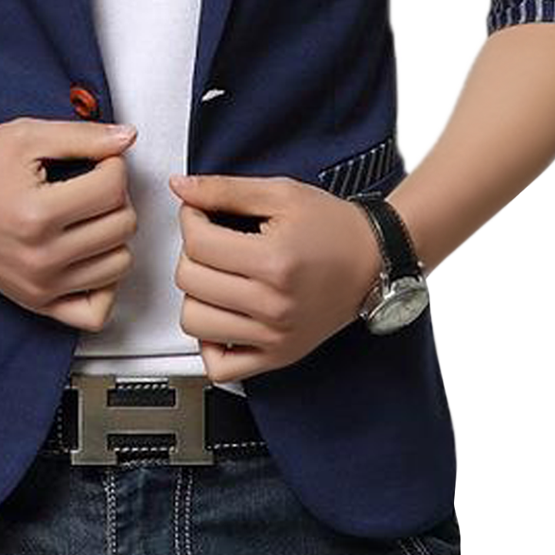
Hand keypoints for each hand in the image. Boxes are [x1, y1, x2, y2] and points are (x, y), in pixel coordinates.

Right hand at [0, 118, 139, 332]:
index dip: (113, 165)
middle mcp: (40, 257)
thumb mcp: (27, 136)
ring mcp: (40, 286)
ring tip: (89, 215)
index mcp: (37, 214)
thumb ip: (83, 136)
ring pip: (120, 264)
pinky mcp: (37, 303)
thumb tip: (128, 138)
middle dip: (116, 197)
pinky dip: (105, 285)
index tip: (98, 160)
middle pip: (122, 226)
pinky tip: (90, 255)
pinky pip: (97, 311)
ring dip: (114, 235)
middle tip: (93, 184)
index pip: (112, 190)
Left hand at [167, 171, 382, 381]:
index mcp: (274, 261)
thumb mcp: (280, 193)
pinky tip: (223, 314)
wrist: (374, 261)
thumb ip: (224, 190)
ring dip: (197, 294)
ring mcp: (274, 337)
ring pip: (194, 322)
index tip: (201, 213)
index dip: (191, 218)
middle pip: (190, 280)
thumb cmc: (332, 227)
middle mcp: (273, 305)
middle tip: (212, 238)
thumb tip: (180, 188)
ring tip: (218, 275)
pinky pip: (219, 367)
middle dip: (192, 251)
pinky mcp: (276, 357)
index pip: (198, 243)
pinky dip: (209, 343)